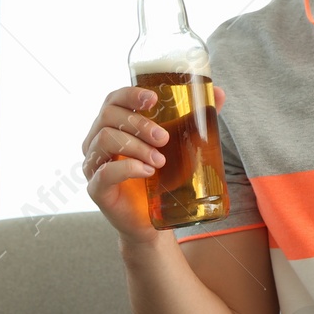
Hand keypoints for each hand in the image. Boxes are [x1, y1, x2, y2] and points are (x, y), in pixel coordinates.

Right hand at [82, 83, 226, 243]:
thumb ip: (195, 119)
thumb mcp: (181, 144)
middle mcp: (97, 140)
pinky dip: (127, 168)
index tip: (154, 99)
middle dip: (138, 123)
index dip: (130, 94)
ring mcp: (94, 164)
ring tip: (160, 160)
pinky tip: (147, 171)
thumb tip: (219, 93)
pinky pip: (104, 172)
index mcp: (114, 125)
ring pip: (104, 139)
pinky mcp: (96, 188)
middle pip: (108, 116)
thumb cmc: (164, 176)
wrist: (155, 219)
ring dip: (136, 146)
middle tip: (164, 138)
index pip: (114, 99)